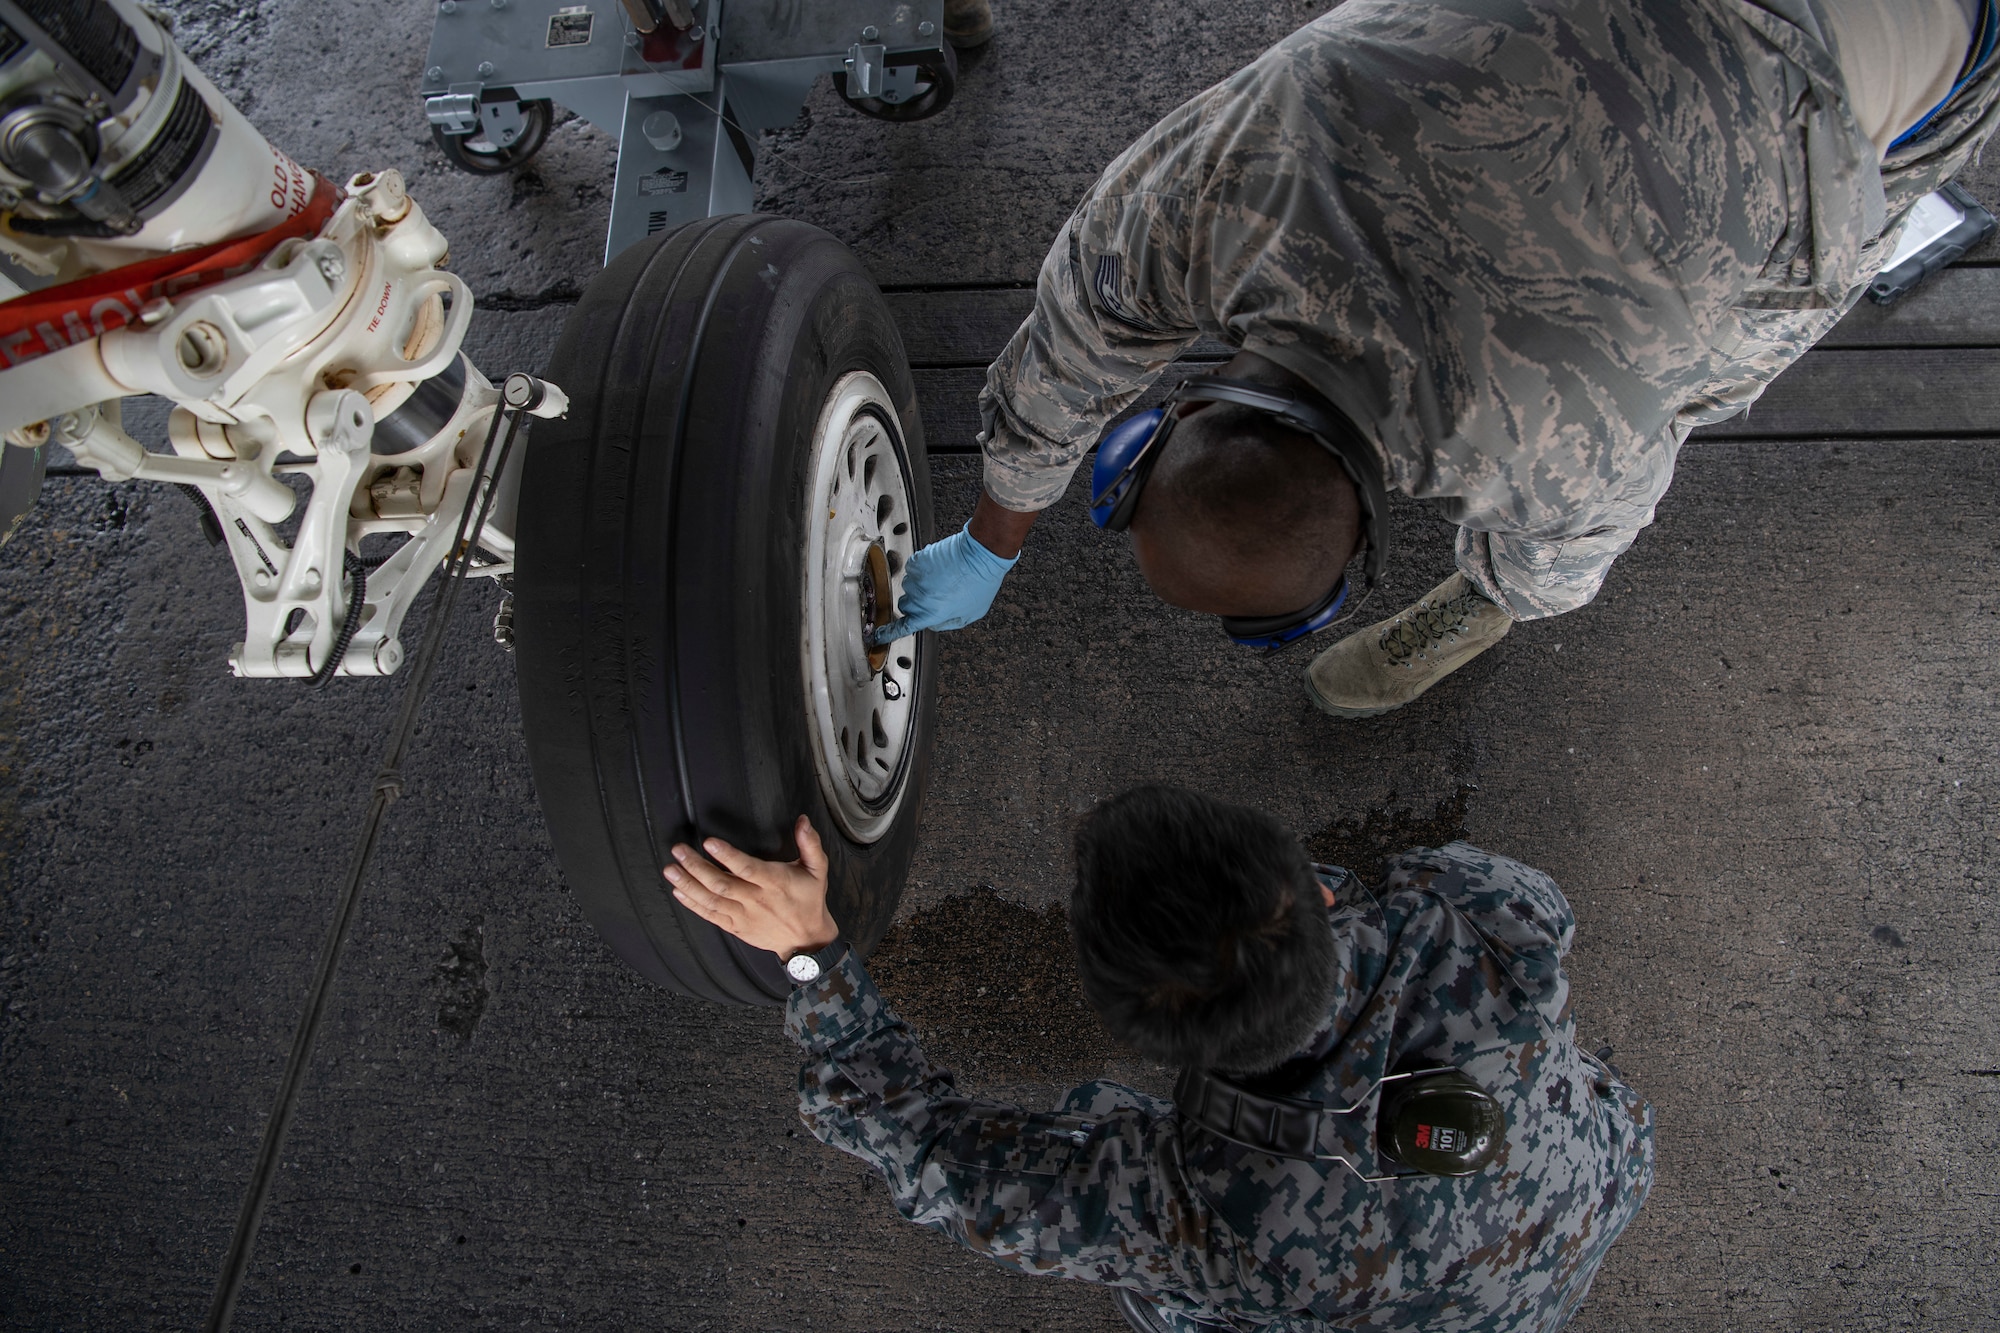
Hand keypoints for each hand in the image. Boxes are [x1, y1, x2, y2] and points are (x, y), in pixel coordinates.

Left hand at [664, 816, 839, 959]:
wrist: (805, 939)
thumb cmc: (809, 900)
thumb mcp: (818, 869)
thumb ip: (810, 843)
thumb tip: (802, 820)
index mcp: (774, 882)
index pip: (747, 868)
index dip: (727, 856)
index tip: (709, 842)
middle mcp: (756, 899)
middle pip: (721, 883)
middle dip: (696, 866)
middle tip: (678, 851)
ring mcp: (743, 915)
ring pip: (711, 900)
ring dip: (688, 885)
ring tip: (670, 870)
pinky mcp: (735, 926)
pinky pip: (710, 915)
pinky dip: (692, 904)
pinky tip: (678, 892)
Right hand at [870, 519, 1021, 642]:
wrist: (980, 554)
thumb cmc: (980, 583)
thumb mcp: (970, 613)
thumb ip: (947, 622)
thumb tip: (933, 622)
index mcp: (931, 614)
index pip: (902, 627)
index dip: (888, 633)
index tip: (877, 636)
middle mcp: (919, 598)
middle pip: (905, 605)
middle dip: (916, 604)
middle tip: (934, 597)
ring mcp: (916, 579)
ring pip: (909, 586)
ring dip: (920, 585)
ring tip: (942, 579)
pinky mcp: (916, 561)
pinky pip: (912, 569)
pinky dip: (922, 569)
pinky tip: (939, 568)